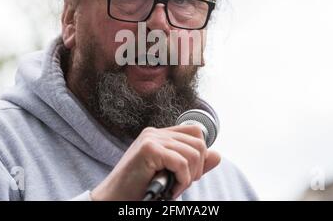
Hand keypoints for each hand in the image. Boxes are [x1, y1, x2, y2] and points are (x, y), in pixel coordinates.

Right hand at [89, 125, 220, 199]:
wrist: (114, 199)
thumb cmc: (140, 188)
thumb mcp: (172, 175)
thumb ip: (193, 164)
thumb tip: (217, 155)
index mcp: (160, 135)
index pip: (195, 132)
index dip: (200, 154)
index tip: (189, 174)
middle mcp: (155, 133)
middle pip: (199, 141)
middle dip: (198, 167)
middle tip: (182, 183)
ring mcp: (151, 138)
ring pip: (192, 153)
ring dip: (188, 177)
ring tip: (173, 187)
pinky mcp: (148, 149)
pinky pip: (181, 162)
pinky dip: (181, 179)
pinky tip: (170, 188)